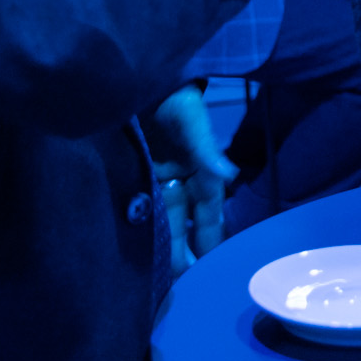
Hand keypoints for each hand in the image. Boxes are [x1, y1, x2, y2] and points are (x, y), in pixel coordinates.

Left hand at [148, 84, 235, 271]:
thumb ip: (205, 146)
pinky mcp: (136, 177)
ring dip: (168, 246)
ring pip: (166, 221)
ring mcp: (158, 179)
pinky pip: (143, 210)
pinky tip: (141, 253)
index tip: (215, 262)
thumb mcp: (190, 117)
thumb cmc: (171, 95)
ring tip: (168, 279)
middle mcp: (181, 178)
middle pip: (187, 221)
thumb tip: (227, 173)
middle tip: (188, 283)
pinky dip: (145, 230)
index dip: (213, 235)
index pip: (210, 209)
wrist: (134, 77)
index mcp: (201, 167)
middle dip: (188, 249)